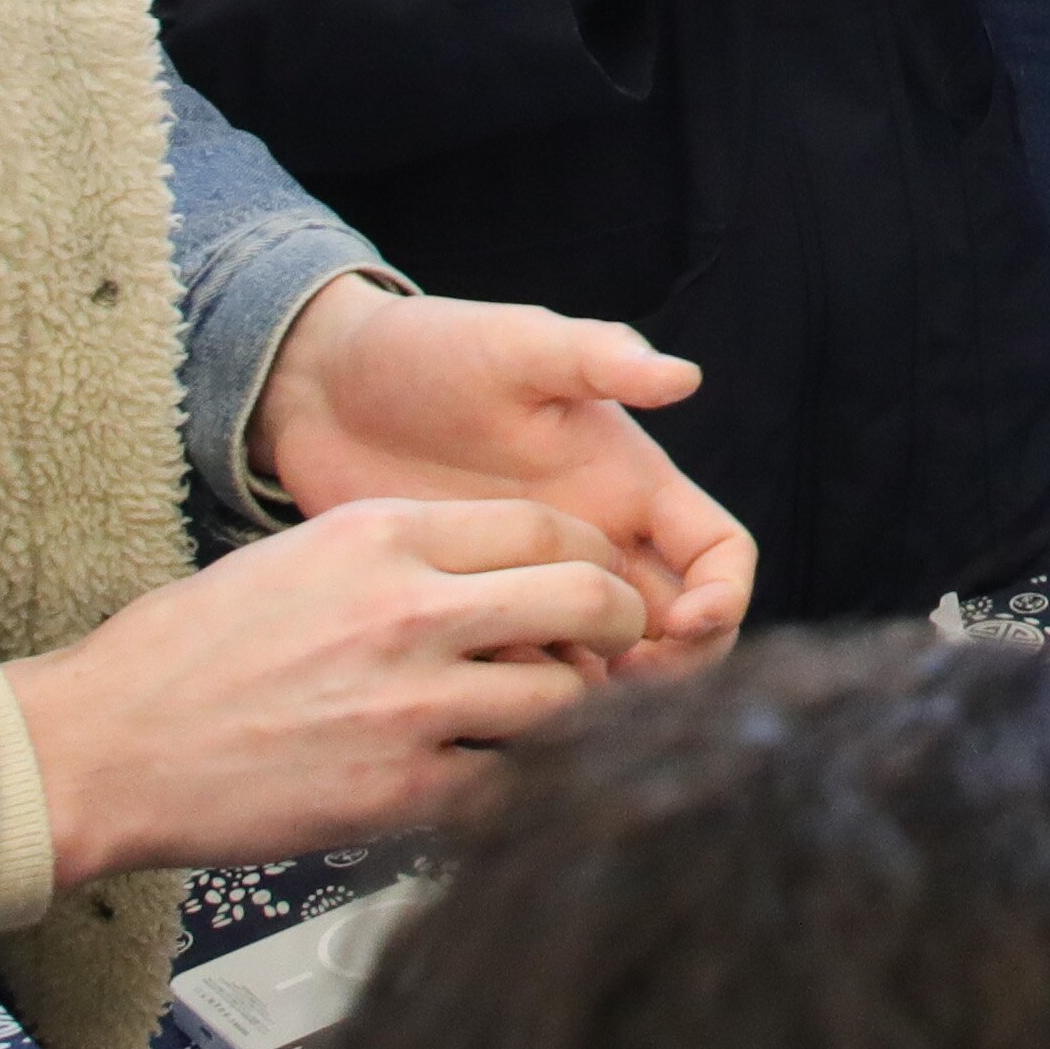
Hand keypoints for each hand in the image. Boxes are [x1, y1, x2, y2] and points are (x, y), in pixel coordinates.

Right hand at [6, 496, 657, 890]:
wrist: (100, 748)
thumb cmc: (183, 656)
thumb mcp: (294, 558)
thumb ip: (400, 559)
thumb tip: (492, 579)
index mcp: (381, 536)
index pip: (545, 528)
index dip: (590, 558)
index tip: (595, 585)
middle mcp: (409, 608)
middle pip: (586, 599)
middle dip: (619, 626)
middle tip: (614, 651)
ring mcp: (410, 702)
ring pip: (566, 697)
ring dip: (576, 712)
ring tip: (553, 722)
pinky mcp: (397, 791)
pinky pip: (511, 783)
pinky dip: (522, 784)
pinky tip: (500, 781)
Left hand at [252, 282, 758, 665]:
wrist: (324, 391)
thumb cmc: (429, 351)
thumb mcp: (516, 347)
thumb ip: (598, 359)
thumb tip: (685, 376)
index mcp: (628, 482)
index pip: (718, 552)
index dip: (724, 594)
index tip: (689, 625)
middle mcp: (597, 542)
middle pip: (679, 628)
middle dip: (673, 666)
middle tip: (622, 680)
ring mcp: (534, 585)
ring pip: (606, 662)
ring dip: (603, 692)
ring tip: (559, 701)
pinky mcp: (475, 615)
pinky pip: (524, 675)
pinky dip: (530, 700)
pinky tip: (493, 697)